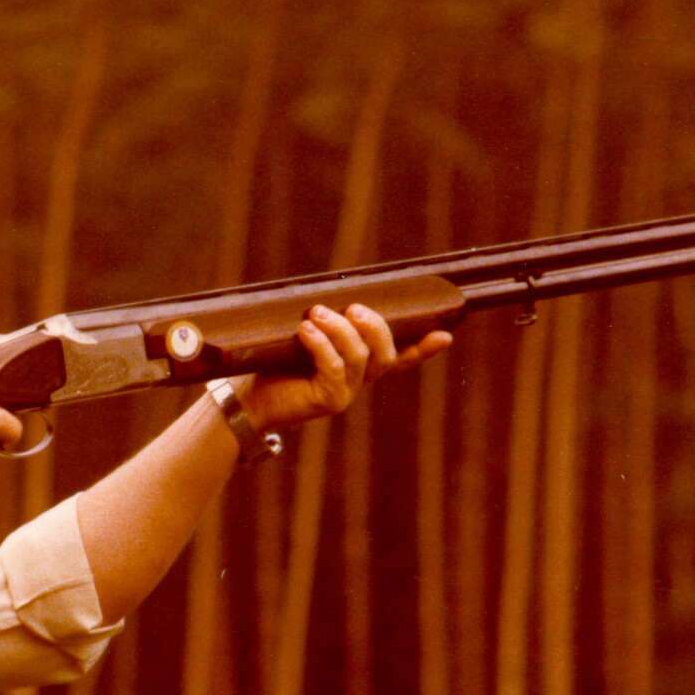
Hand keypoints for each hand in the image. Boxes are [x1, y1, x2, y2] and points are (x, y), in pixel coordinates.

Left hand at [237, 303, 452, 428]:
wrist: (248, 400)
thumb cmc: (274, 366)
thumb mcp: (303, 339)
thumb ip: (324, 323)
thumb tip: (329, 294)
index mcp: (359, 367)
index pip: (400, 357)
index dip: (424, 348)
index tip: (445, 333)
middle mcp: (358, 381)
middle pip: (386, 353)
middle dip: (375, 326)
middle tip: (353, 308)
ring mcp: (346, 393)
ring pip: (361, 357)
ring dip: (341, 330)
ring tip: (317, 314)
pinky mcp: (328, 401)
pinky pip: (335, 367)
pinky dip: (322, 344)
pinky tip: (306, 330)